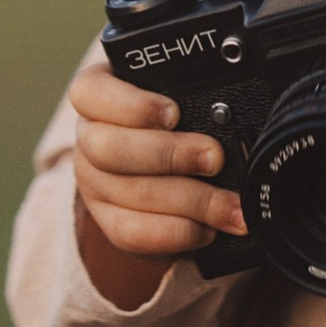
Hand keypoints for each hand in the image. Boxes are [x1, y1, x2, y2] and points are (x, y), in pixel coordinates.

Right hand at [67, 64, 244, 298]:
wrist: (167, 166)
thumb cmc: (176, 120)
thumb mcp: (181, 95)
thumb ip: (195, 95)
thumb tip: (237, 107)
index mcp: (98, 96)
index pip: (90, 93)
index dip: (131, 106)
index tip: (174, 113)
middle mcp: (88, 138)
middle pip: (108, 148)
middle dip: (169, 155)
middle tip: (215, 158)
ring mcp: (94, 183)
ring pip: (127, 194)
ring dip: (190, 201)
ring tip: (232, 205)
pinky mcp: (107, 221)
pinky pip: (131, 233)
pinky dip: (176, 232)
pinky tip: (207, 229)